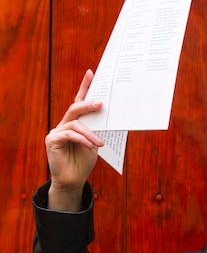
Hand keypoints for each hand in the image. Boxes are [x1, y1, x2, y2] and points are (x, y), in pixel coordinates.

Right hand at [45, 70, 103, 209]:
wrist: (73, 180)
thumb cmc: (84, 161)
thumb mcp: (95, 143)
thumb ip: (97, 130)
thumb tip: (110, 116)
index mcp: (75, 123)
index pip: (79, 102)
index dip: (84, 87)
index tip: (91, 73)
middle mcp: (64, 124)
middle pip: (75, 108)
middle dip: (88, 103)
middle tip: (101, 104)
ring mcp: (57, 132)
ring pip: (75, 123)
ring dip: (89, 133)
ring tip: (99, 143)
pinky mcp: (52, 140)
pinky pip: (68, 134)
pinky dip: (81, 139)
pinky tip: (89, 146)